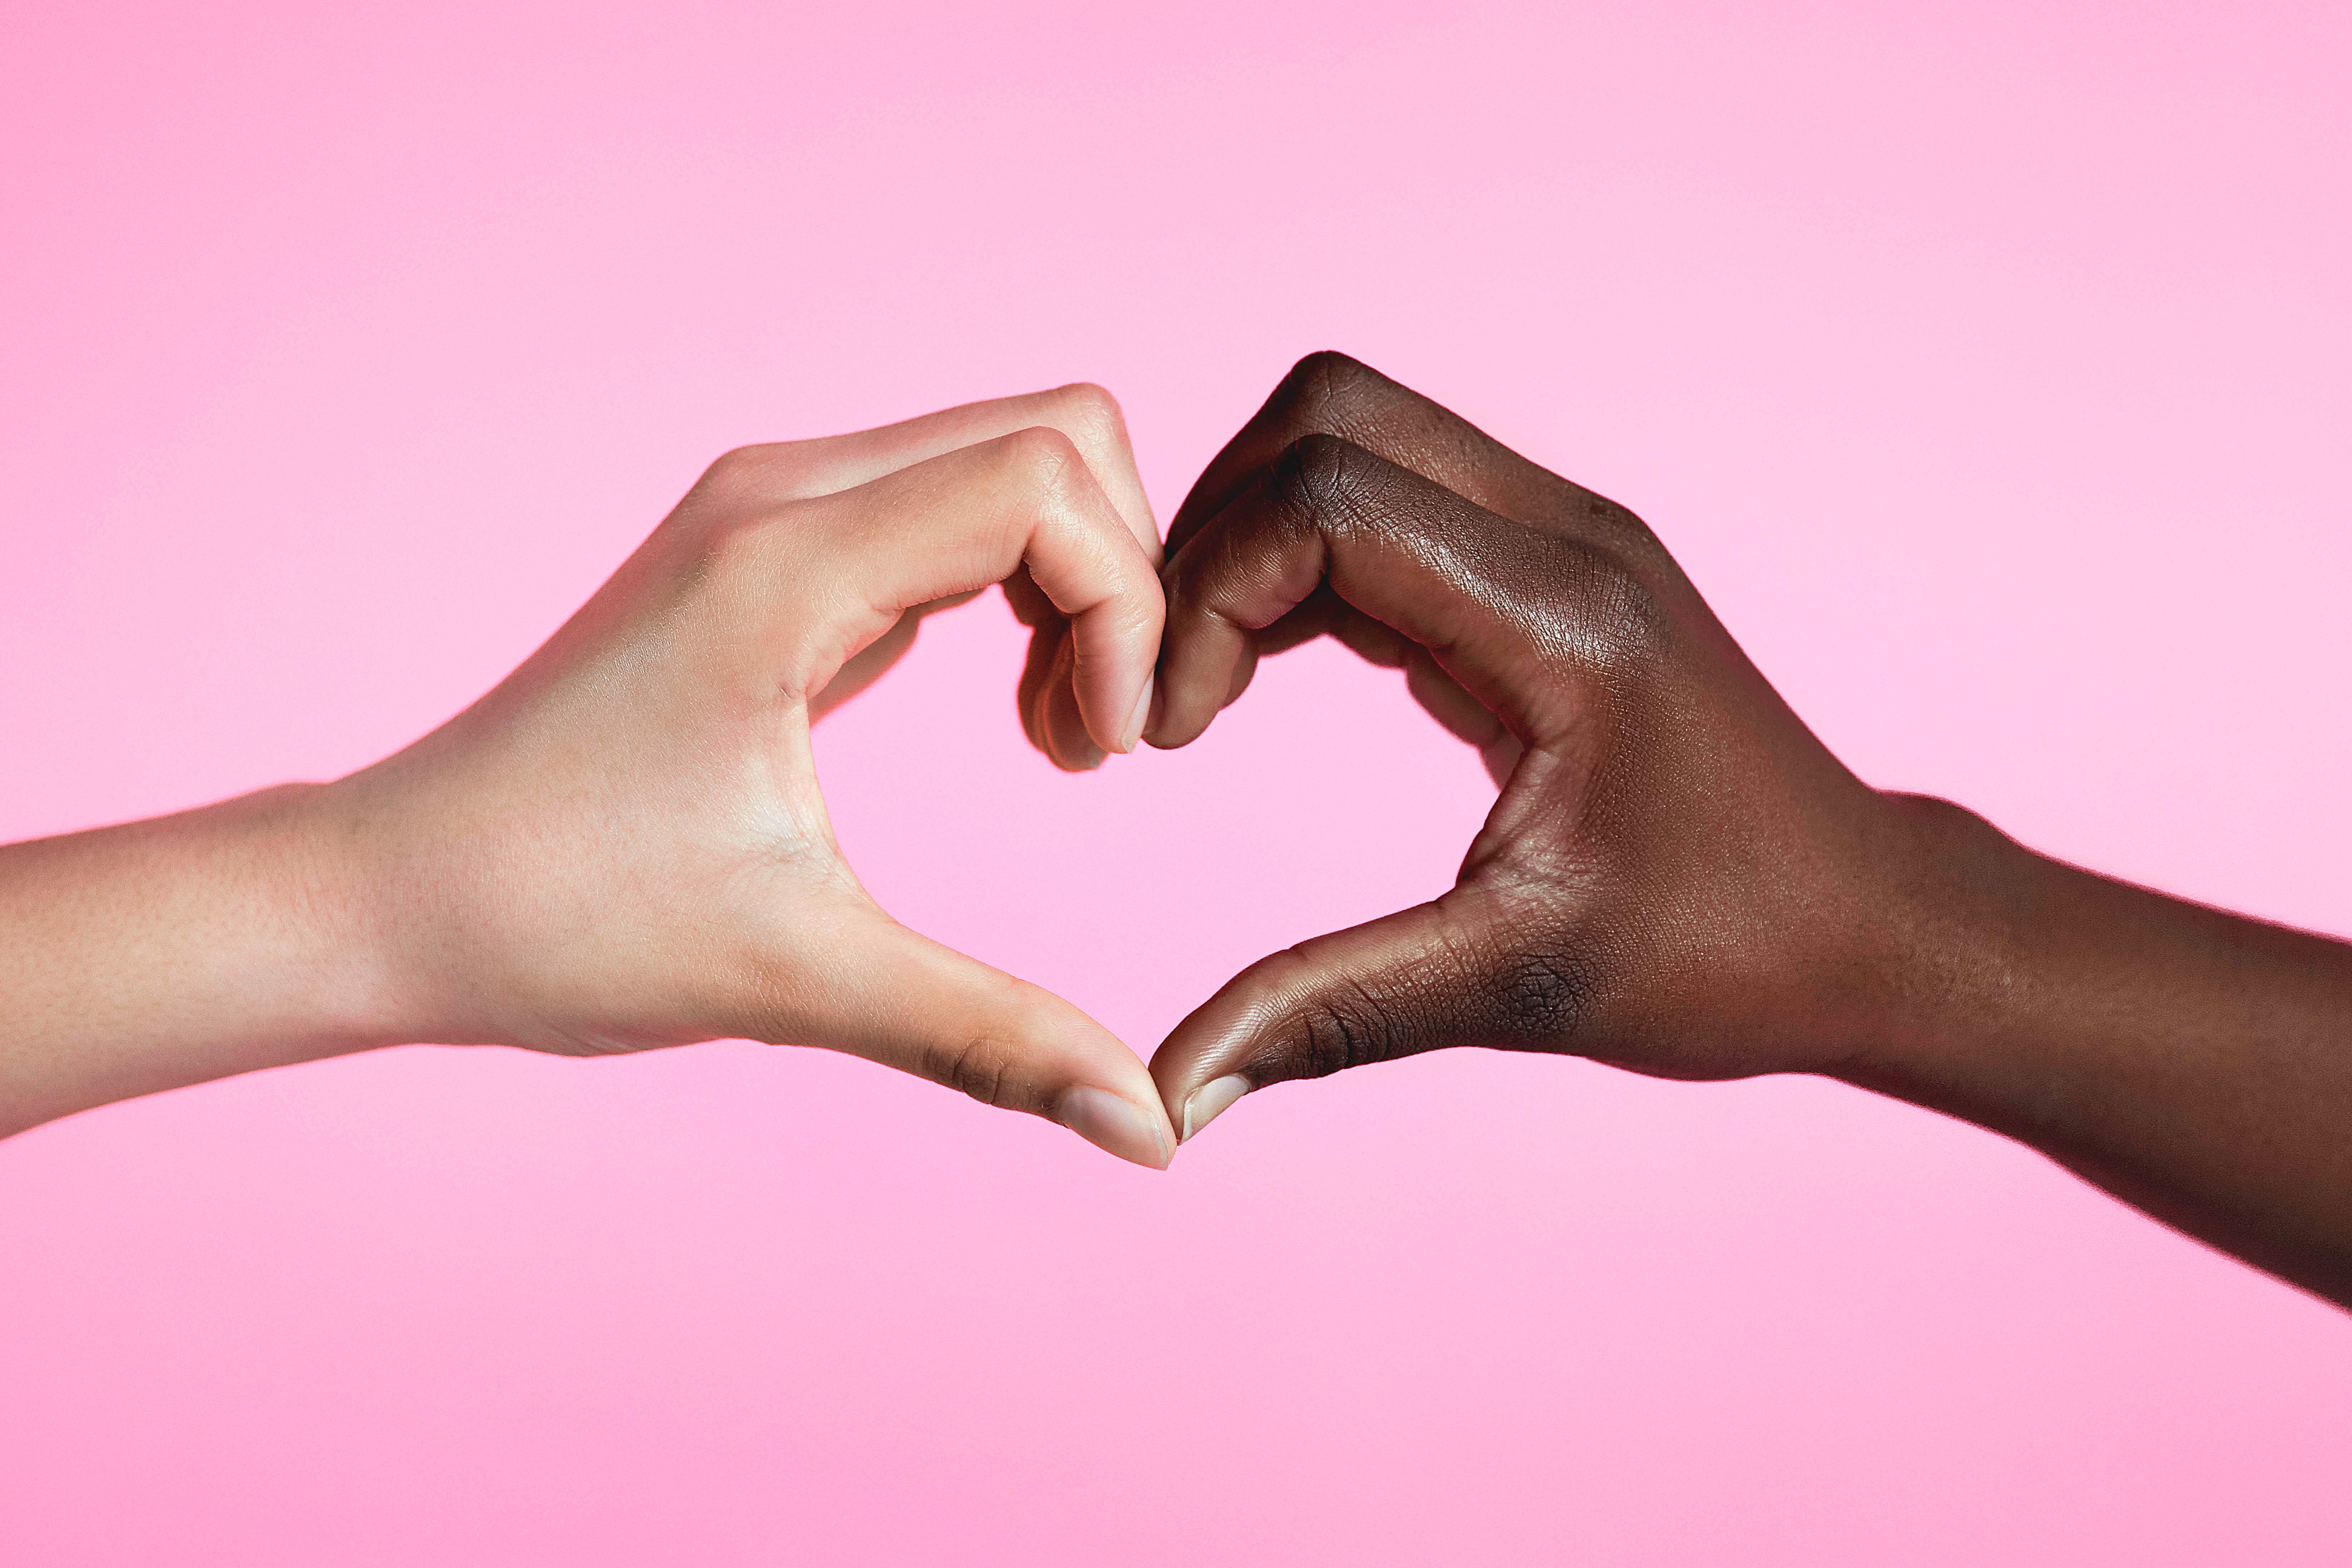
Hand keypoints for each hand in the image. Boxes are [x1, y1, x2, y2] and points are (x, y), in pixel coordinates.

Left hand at [1, 385, 1177, 1165]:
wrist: (394, 894)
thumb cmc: (558, 922)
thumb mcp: (797, 978)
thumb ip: (992, 1039)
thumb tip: (1148, 1132)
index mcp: (784, 564)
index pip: (1042, 479)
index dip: (1122, 604)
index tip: (1102, 752)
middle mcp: (781, 495)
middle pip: (1054, 435)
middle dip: (1119, 580)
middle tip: (1092, 741)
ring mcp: (773, 511)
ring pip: (1013, 460)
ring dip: (1076, 588)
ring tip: (1054, 737)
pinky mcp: (775, 552)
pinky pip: (955, 510)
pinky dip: (1019, 595)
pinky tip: (1007, 714)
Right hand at [1144, 353, 2351, 1306]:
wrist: (1866, 925)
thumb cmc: (1728, 957)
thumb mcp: (1517, 987)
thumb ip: (1330, 1014)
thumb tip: (1168, 1091)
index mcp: (1565, 620)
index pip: (1328, 502)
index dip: (1210, 597)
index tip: (1173, 733)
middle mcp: (1569, 539)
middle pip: (1327, 418)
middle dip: (1212, 536)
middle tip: (1175, 689)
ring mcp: (1565, 539)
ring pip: (1351, 436)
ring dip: (1251, 540)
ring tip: (1208, 685)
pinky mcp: (1549, 568)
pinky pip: (1389, 499)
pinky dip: (1303, 565)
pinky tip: (1276, 675)